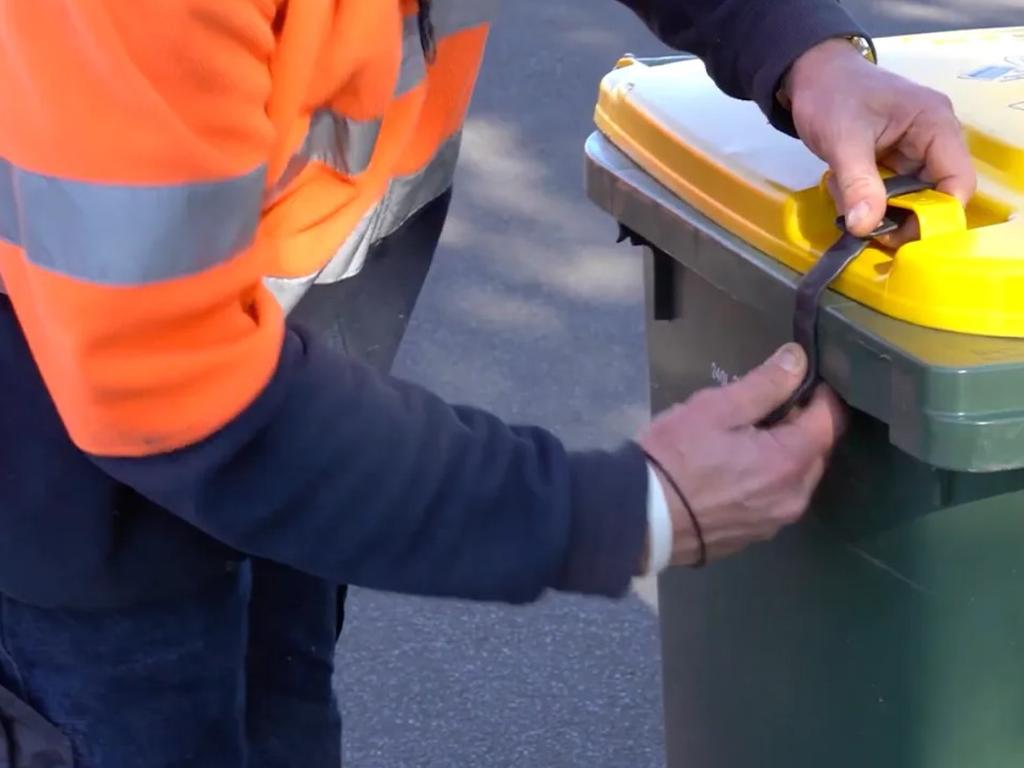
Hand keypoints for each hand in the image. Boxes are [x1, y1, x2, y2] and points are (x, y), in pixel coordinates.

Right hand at [638, 344, 845, 565]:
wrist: (639, 517)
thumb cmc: (676, 457)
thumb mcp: (716, 409)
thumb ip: (765, 384)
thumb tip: (798, 360)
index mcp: (790, 462)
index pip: (830, 421)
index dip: (820, 395)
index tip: (799, 379)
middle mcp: (794, 498)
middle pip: (815, 452)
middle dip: (801, 426)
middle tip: (765, 408)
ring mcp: (773, 523)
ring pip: (795, 479)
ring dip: (783, 456)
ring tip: (746, 441)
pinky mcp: (752, 538)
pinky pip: (773, 501)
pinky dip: (765, 482)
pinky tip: (733, 474)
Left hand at [782, 38, 975, 241]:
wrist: (810, 74)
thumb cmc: (832, 95)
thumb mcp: (843, 140)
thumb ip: (857, 184)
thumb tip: (865, 227)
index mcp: (935, 126)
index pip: (957, 183)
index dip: (935, 215)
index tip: (898, 234)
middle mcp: (933, 140)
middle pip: (935, 196)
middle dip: (900, 217)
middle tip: (863, 228)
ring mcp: (913, 151)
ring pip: (908, 199)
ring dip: (877, 209)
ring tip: (843, 197)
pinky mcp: (892, 160)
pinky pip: (888, 192)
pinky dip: (865, 199)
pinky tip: (840, 188)